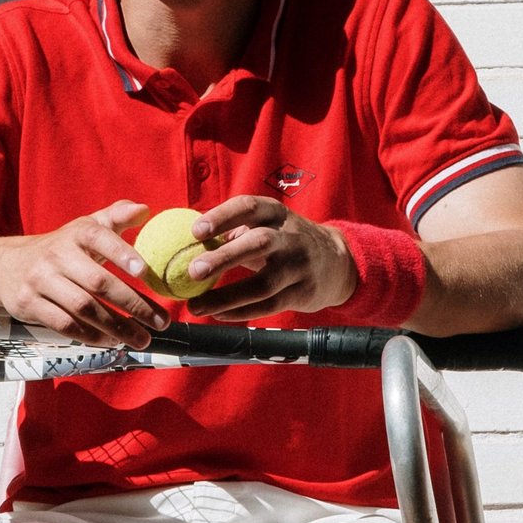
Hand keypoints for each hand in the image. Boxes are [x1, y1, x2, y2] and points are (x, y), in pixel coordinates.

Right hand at [0, 200, 168, 347]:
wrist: (6, 265)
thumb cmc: (61, 248)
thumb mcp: (85, 227)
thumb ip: (116, 217)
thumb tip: (145, 209)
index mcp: (76, 234)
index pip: (100, 239)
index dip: (123, 254)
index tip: (146, 273)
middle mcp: (57, 255)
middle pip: (98, 282)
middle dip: (133, 304)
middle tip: (160, 321)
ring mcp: (40, 281)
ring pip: (84, 308)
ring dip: (117, 326)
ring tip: (142, 339)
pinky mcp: (29, 305)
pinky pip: (64, 324)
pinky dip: (90, 335)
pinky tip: (112, 341)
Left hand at [184, 195, 356, 321]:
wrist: (337, 262)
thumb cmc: (285, 242)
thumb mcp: (267, 225)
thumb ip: (233, 232)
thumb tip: (185, 243)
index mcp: (276, 214)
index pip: (249, 207)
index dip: (222, 217)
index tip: (195, 231)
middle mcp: (290, 237)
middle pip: (258, 243)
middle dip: (225, 257)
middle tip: (192, 271)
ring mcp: (299, 266)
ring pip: (263, 284)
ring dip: (227, 297)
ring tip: (195, 307)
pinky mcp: (303, 293)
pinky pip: (269, 306)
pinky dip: (241, 312)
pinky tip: (217, 315)